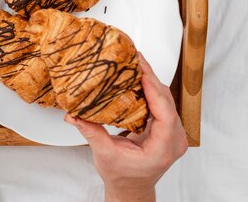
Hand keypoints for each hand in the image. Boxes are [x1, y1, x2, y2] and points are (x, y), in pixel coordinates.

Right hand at [64, 53, 187, 201]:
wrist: (131, 187)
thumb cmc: (122, 176)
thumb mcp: (104, 154)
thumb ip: (91, 132)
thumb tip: (73, 115)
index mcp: (162, 149)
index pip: (164, 114)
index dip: (154, 91)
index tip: (142, 73)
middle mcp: (174, 140)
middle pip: (167, 102)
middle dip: (151, 78)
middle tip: (136, 59)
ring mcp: (174, 134)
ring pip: (166, 100)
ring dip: (152, 81)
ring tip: (136, 64)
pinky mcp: (168, 128)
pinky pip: (163, 104)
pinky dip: (151, 89)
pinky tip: (140, 78)